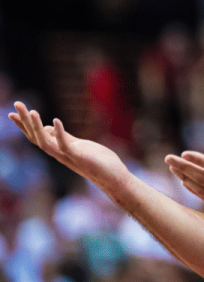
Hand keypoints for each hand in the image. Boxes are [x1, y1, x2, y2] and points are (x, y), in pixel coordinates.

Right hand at [8, 102, 130, 193]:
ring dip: (37, 127)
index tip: (12, 113)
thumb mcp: (79, 146)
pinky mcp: (80, 158)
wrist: (114, 178)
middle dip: (25, 122)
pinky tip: (56, 121)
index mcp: (59, 149)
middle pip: (36, 137)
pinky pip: (65, 146)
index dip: (24, 125)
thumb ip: (64, 138)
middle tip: (16, 104)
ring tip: (32, 111)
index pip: (36, 136)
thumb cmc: (99, 162)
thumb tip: (49, 128)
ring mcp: (68, 157)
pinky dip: (59, 134)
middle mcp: (59, 154)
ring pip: (45, 142)